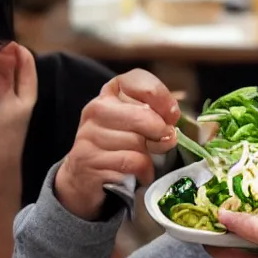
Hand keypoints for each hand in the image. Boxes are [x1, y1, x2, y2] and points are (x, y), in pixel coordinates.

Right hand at [54, 69, 179, 220]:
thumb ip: (156, 114)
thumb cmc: (119, 147)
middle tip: (162, 142)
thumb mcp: (138, 124)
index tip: (171, 115)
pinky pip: (130, 162)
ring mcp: (89, 135)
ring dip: (150, 156)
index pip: (137, 80)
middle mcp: (96, 109)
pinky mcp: (88, 160)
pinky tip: (140, 174)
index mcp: (110, 93)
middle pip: (141, 115)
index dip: (161, 97)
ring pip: (136, 142)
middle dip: (159, 132)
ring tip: (144, 160)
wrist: (85, 177)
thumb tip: (172, 118)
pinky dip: (143, 171)